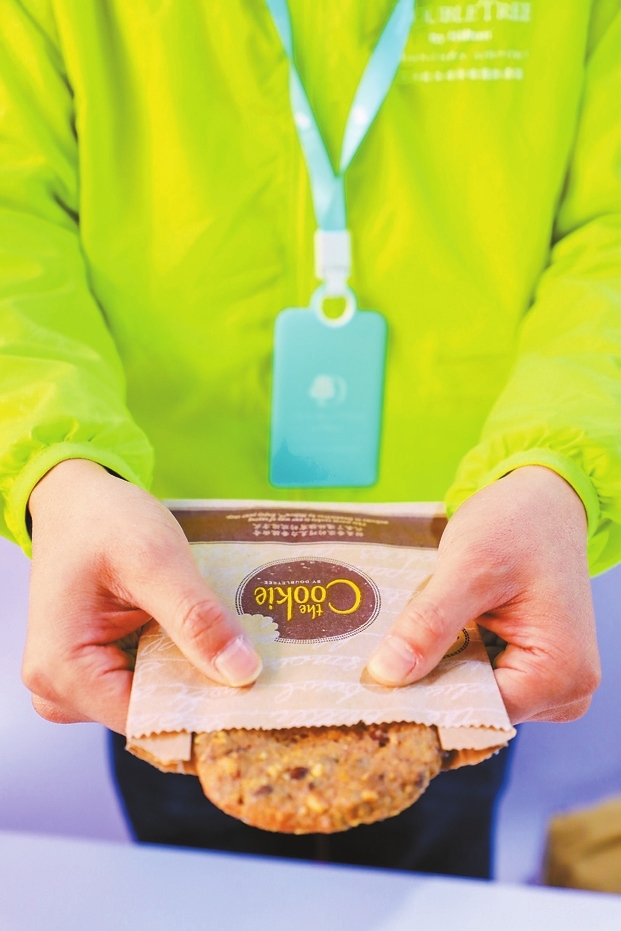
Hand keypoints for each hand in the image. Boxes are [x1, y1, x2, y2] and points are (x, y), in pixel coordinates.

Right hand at [23, 459, 261, 733]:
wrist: (76, 497)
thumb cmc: (101, 519)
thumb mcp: (155, 561)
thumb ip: (195, 619)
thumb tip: (242, 673)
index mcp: (63, 672)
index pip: (150, 718)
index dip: (207, 709)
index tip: (263, 696)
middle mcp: (60, 690)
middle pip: (153, 712)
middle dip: (206, 690)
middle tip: (265, 667)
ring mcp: (77, 682)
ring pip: (156, 696)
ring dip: (197, 673)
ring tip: (242, 648)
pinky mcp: (97, 667)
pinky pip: (149, 678)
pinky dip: (182, 659)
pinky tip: (213, 640)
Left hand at [367, 466, 600, 723]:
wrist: (544, 499)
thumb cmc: (518, 524)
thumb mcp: (469, 566)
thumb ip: (430, 624)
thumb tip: (387, 676)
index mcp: (561, 674)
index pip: (477, 712)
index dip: (423, 700)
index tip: (372, 688)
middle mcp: (565, 691)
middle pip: (475, 708)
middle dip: (427, 684)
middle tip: (373, 662)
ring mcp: (551, 684)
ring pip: (473, 694)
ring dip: (437, 669)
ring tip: (402, 639)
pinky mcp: (532, 669)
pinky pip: (481, 677)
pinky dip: (452, 658)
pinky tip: (427, 635)